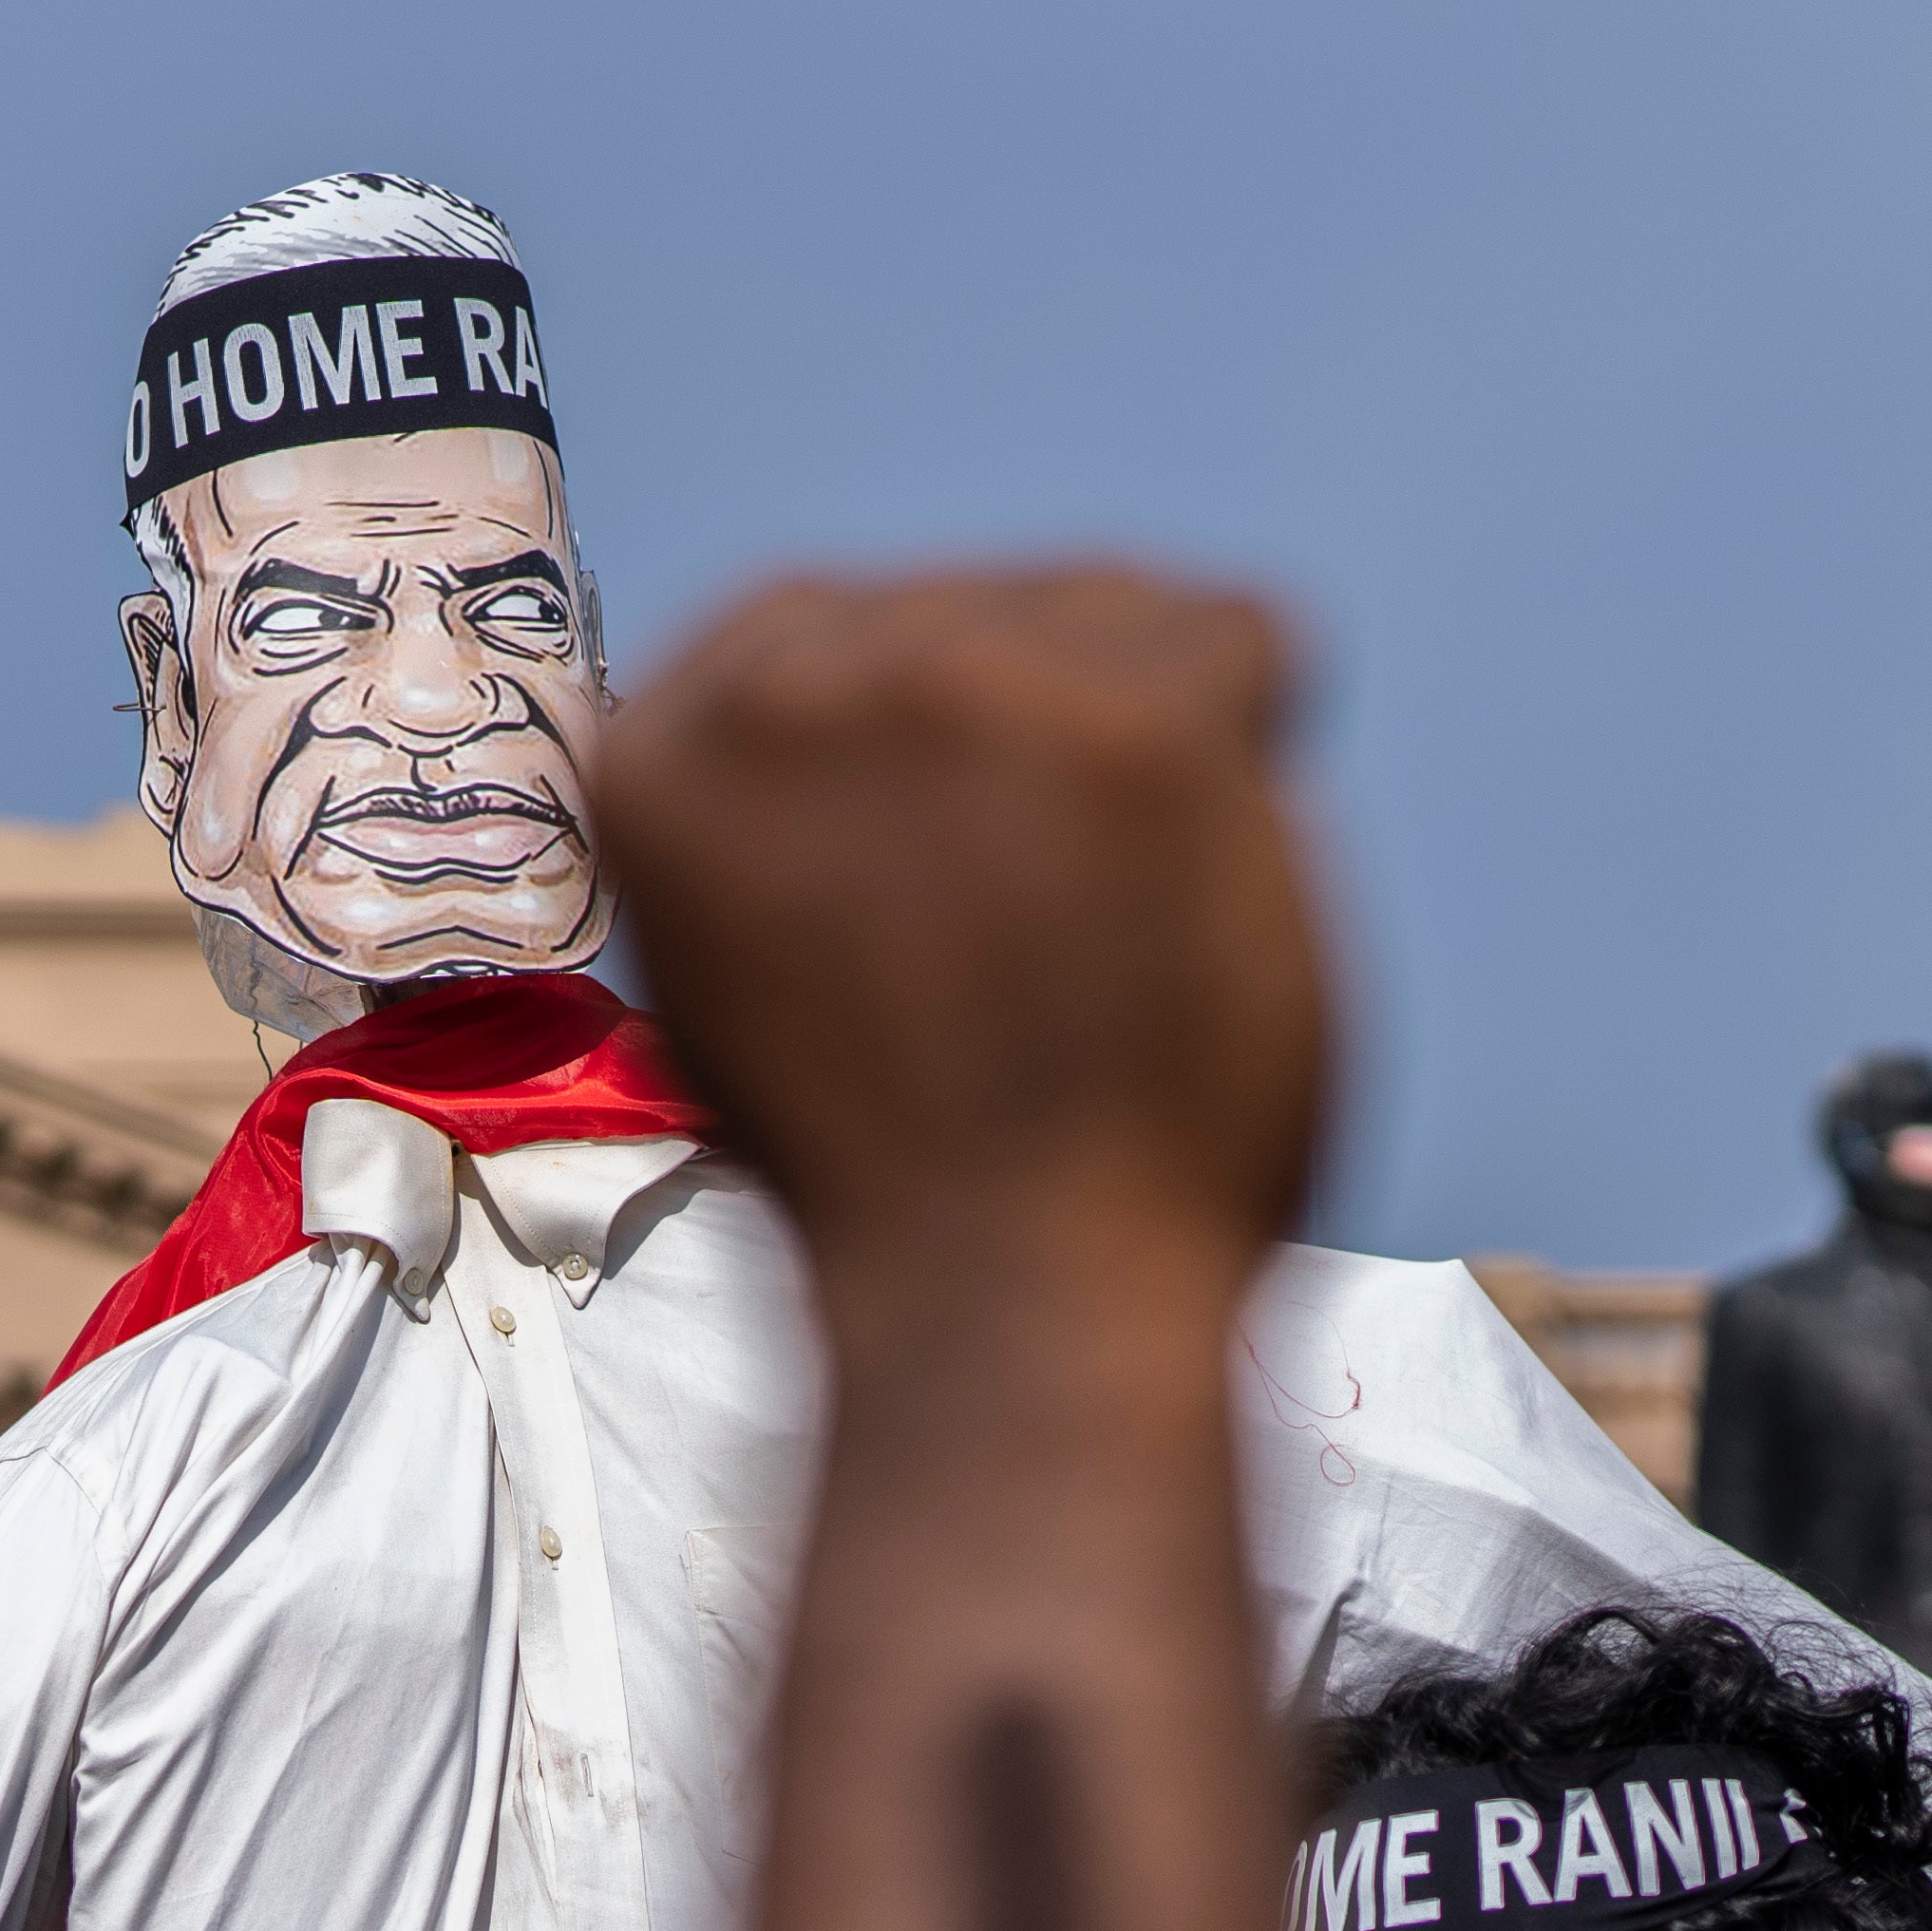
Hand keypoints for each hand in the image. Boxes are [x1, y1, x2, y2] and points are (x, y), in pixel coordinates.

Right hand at [595, 571, 1327, 1326]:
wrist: (1011, 1317)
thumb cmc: (897, 1187)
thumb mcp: (746, 969)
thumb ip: (787, 812)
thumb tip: (894, 672)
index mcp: (671, 746)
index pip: (838, 626)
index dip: (932, 756)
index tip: (954, 879)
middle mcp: (797, 685)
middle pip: (993, 612)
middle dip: (1043, 751)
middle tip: (1048, 946)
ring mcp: (965, 691)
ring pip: (1122, 618)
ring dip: (1150, 757)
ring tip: (1114, 939)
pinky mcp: (1136, 729)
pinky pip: (1250, 642)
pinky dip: (1260, 753)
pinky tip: (1196, 894)